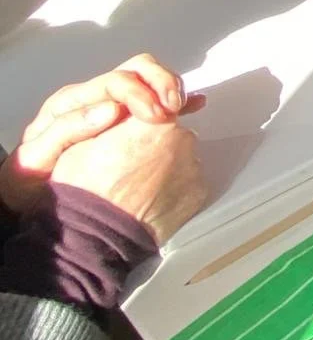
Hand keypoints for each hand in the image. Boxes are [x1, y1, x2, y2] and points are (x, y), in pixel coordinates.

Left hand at [0, 54, 201, 212]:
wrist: (26, 199)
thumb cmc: (28, 180)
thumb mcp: (38, 156)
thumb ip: (68, 130)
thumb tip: (111, 109)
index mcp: (74, 102)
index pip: (117, 82)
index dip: (142, 93)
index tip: (158, 114)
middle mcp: (95, 98)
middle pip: (137, 71)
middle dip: (162, 83)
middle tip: (174, 107)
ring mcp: (112, 109)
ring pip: (150, 81)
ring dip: (172, 89)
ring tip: (184, 108)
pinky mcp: (126, 123)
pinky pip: (156, 101)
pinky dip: (177, 100)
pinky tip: (194, 105)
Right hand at [49, 118, 206, 246]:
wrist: (96, 234)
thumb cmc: (86, 191)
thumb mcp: (86, 140)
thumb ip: (116, 118)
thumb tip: (126, 108)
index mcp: (152, 121)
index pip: (161, 105)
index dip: (149, 118)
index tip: (142, 130)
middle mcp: (180, 139)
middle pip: (174, 133)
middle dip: (159, 144)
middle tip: (133, 164)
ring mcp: (192, 167)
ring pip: (183, 158)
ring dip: (169, 166)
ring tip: (141, 184)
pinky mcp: (199, 191)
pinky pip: (189, 182)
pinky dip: (177, 187)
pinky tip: (153, 197)